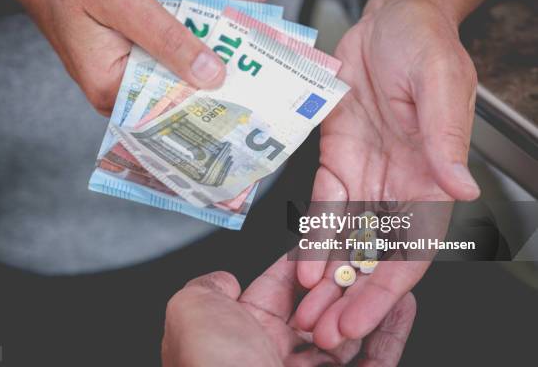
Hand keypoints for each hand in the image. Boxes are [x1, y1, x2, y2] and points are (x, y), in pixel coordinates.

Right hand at [0, 0, 269, 114]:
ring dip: (216, 39)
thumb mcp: (126, 4)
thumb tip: (211, 75)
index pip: (171, 107)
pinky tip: (229, 9)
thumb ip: (169, 40)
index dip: (211, 100)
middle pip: (181, 84)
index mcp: (111, 88)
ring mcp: (128, 69)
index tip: (249, 93)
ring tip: (251, 22)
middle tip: (263, 57)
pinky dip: (197, 27)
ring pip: (181, 62)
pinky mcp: (134, 51)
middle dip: (223, 66)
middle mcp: (120, 87)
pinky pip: (172, 45)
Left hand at [163, 255, 415, 365]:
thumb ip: (206, 287)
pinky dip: (391, 332)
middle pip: (317, 308)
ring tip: (386, 274)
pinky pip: (375, 361)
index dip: (302, 263)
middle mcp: (274, 357)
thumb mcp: (191, 312)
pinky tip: (403, 305)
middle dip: (339, 283)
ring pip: (347, 332)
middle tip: (361, 258)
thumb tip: (223, 280)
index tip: (325, 240)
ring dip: (366, 303)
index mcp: (240, 335)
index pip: (278, 288)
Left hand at [295, 0, 479, 347]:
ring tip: (305, 309)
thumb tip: (459, 187)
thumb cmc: (423, 43)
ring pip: (346, 239)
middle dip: (349, 295)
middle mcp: (398, 185)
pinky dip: (311, 235)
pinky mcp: (337, 159)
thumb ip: (445, 138)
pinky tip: (298, 261)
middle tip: (323, 329)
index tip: (361, 317)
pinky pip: (322, 205)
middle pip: (374, 254)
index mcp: (431, 178)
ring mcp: (366, 175)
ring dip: (326, 275)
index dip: (387, 287)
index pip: (412, 247)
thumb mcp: (440, 84)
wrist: (389, 19)